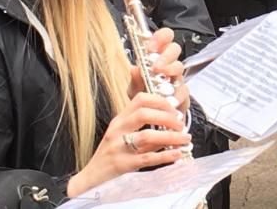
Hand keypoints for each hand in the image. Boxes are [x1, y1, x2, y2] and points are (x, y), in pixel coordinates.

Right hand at [65, 92, 189, 196]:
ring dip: (170, 136)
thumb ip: (144, 127)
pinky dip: (165, 155)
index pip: (140, 99)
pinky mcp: (122, 164)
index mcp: (120, 119)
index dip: (160, 101)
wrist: (92, 177)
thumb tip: (172, 123)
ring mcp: (118, 147)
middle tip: (181, 124)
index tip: (174, 109)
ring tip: (185, 138)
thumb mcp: (124, 134)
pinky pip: (147, 158)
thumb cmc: (112, 153)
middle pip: (144, 114)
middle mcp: (117, 130)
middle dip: (167, 117)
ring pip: (147, 136)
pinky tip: (177, 154)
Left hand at [127, 28, 188, 114]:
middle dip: (165, 56)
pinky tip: (169, 99)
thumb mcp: (135, 89)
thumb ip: (135, 79)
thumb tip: (134, 68)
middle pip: (174, 48)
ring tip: (161, 82)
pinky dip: (177, 94)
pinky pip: (184, 89)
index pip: (164, 37)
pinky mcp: (183, 93)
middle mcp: (168, 64)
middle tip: (156, 67)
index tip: (151, 46)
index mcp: (157, 57)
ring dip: (170, 71)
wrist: (154, 116)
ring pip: (179, 66)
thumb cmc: (146, 96)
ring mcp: (177, 77)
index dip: (160, 37)